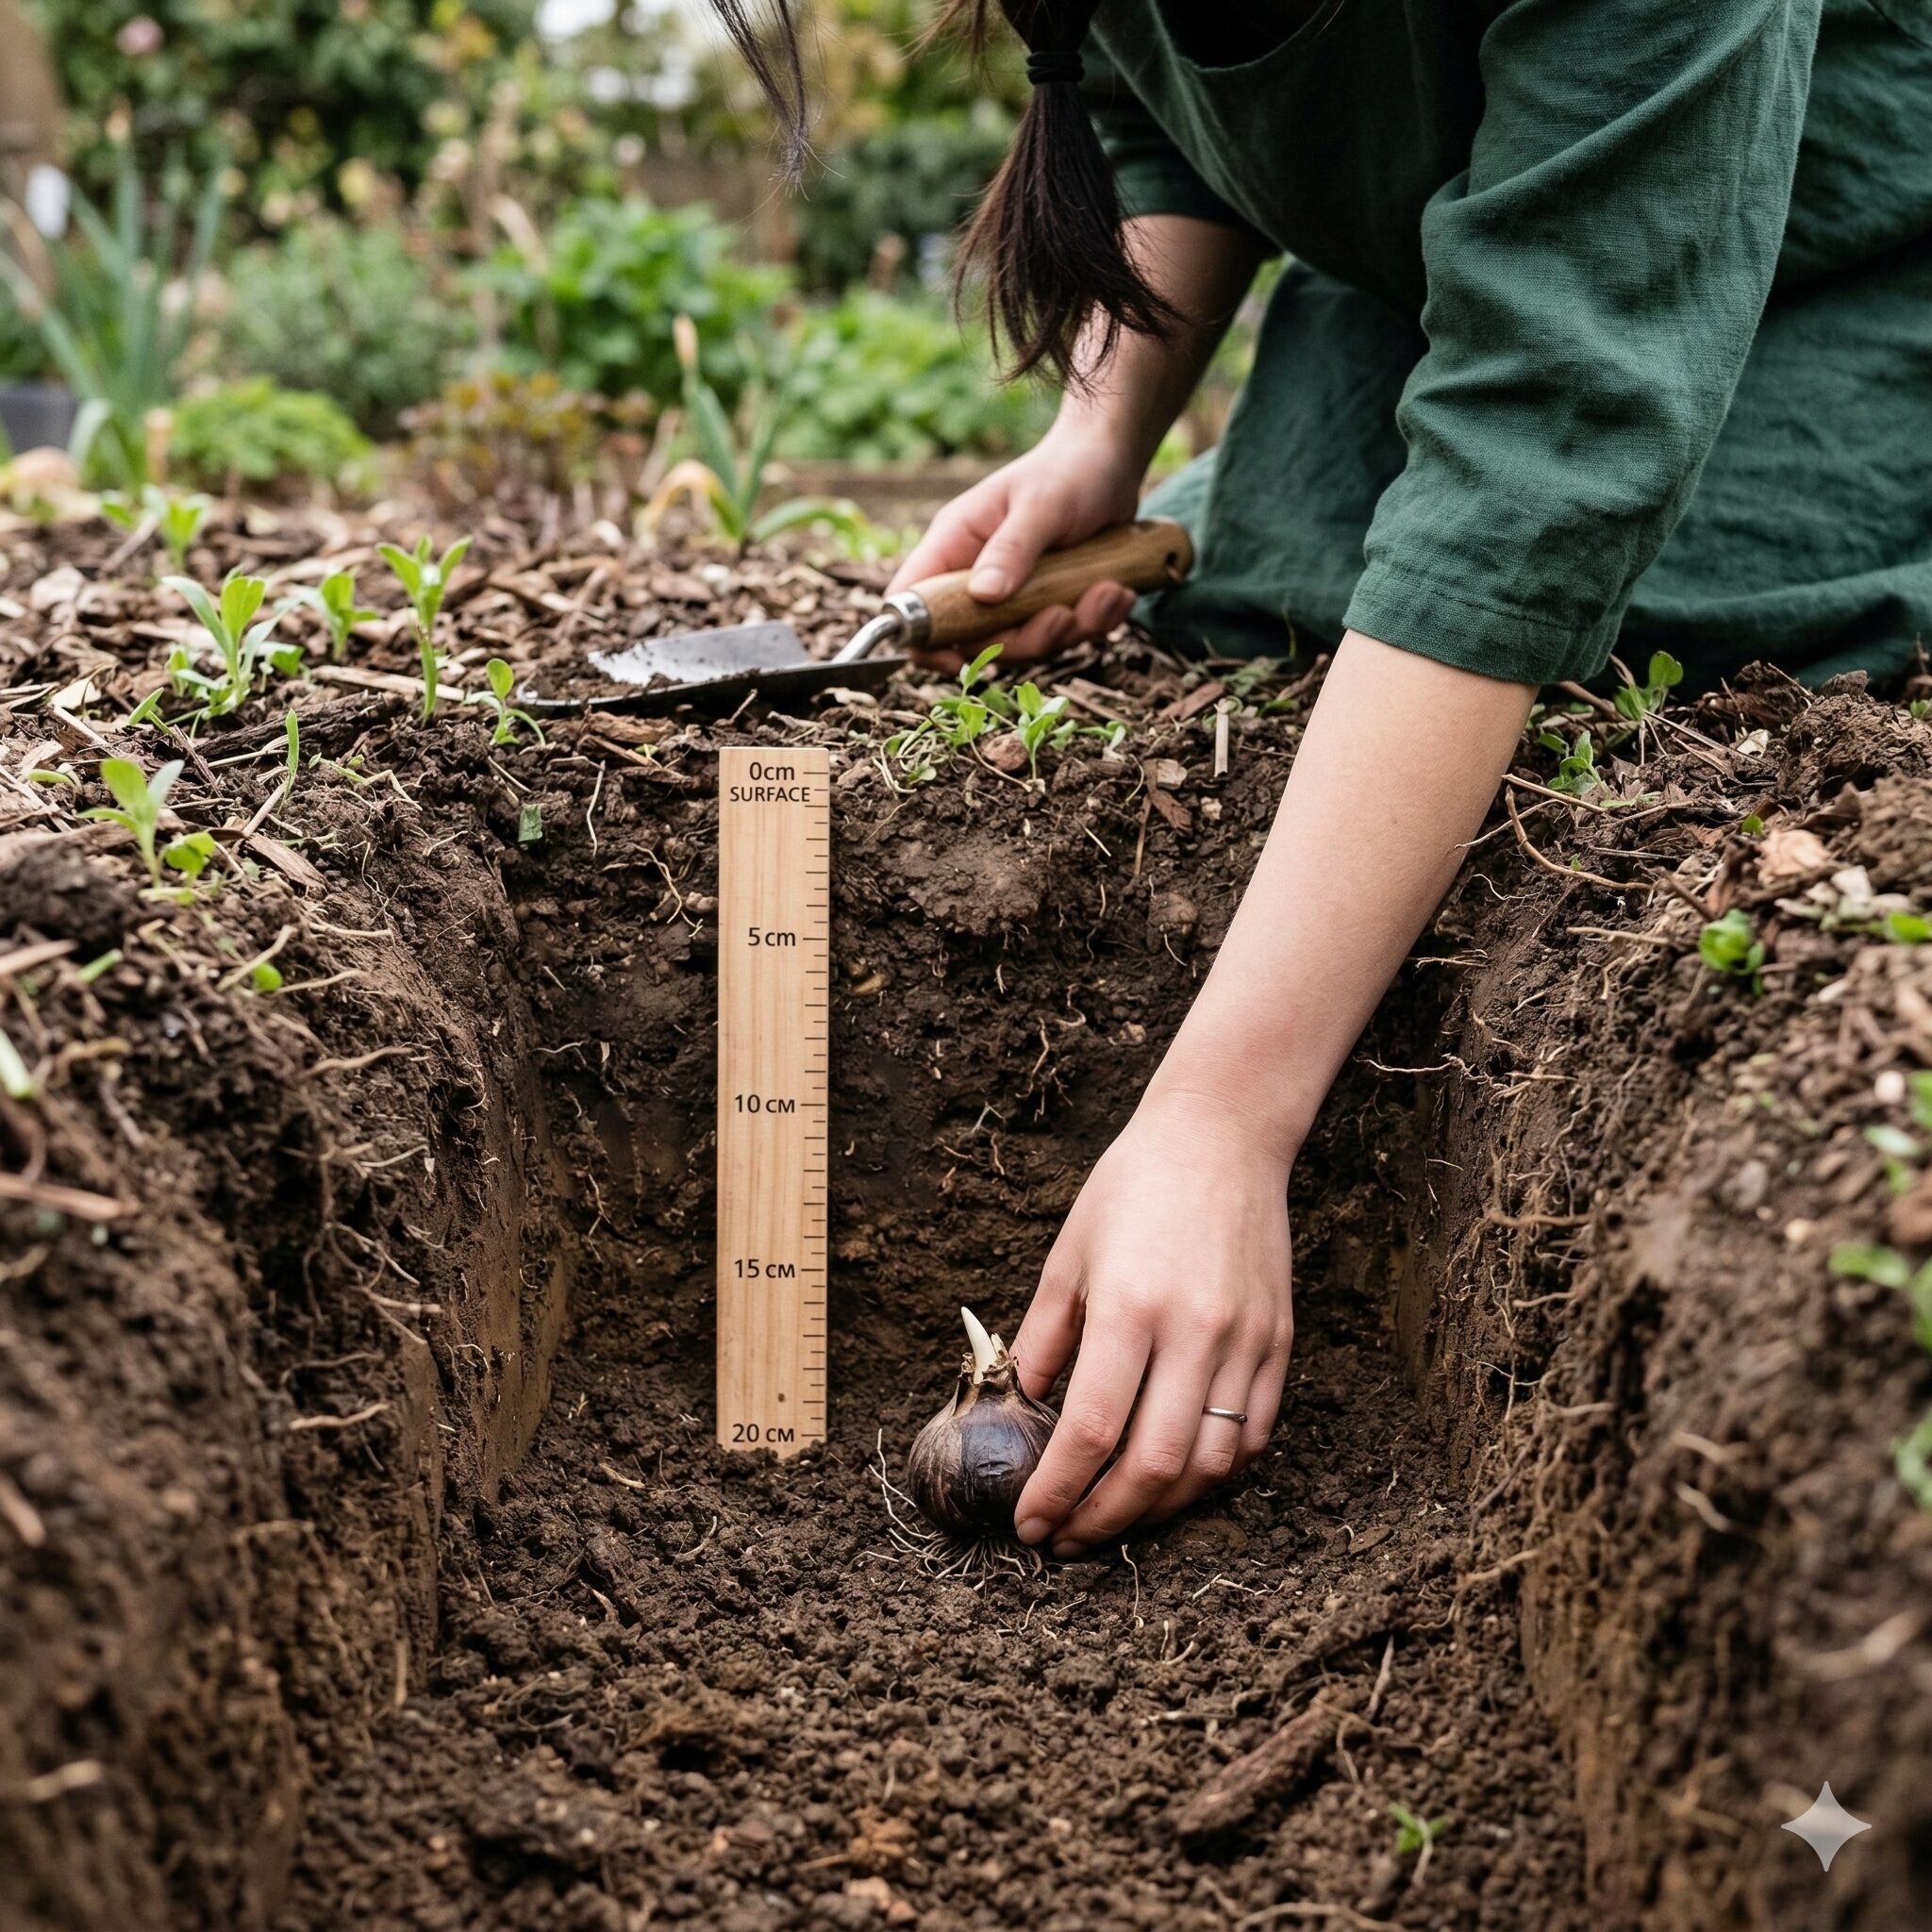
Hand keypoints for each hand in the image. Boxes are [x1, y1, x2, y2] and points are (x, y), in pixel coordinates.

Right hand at [887, 421, 1146, 673]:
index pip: (913, 600)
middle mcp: (978, 575)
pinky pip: (1066, 634)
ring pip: (1026, 642)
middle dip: (1024, 640)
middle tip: (1063, 615)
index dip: (924, 637)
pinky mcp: (1051, 602)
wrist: (1114, 462)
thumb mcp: (1041, 505)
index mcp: (956, 545)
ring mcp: (1016, 593)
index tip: (955, 658)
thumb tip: (983, 596)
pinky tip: (1119, 591)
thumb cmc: (1069, 470)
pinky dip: (1096, 620)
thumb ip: (1012, 550)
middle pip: (975, 639)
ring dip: (1071, 629)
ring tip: (1108, 591)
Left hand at [1008, 1097, 1293, 1556]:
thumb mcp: (1068, 1256)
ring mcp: (1246, 1339)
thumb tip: (1021, 1411)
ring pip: (1209, 1464)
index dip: (1057, 1491)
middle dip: (1103, 1519)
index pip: (1091, 1429)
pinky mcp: (1279, 1341)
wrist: (1222, 1136)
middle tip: (1066, 1538)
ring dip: (1159, 1509)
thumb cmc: (1132, 1188)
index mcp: (1129, 1306)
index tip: (1030, 1524)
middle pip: (1153, 1464)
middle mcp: (1194, 1330)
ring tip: (1115, 1516)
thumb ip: (1044, 1340)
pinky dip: (1214, 1474)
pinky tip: (1176, 1480)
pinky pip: (1255, 1435)